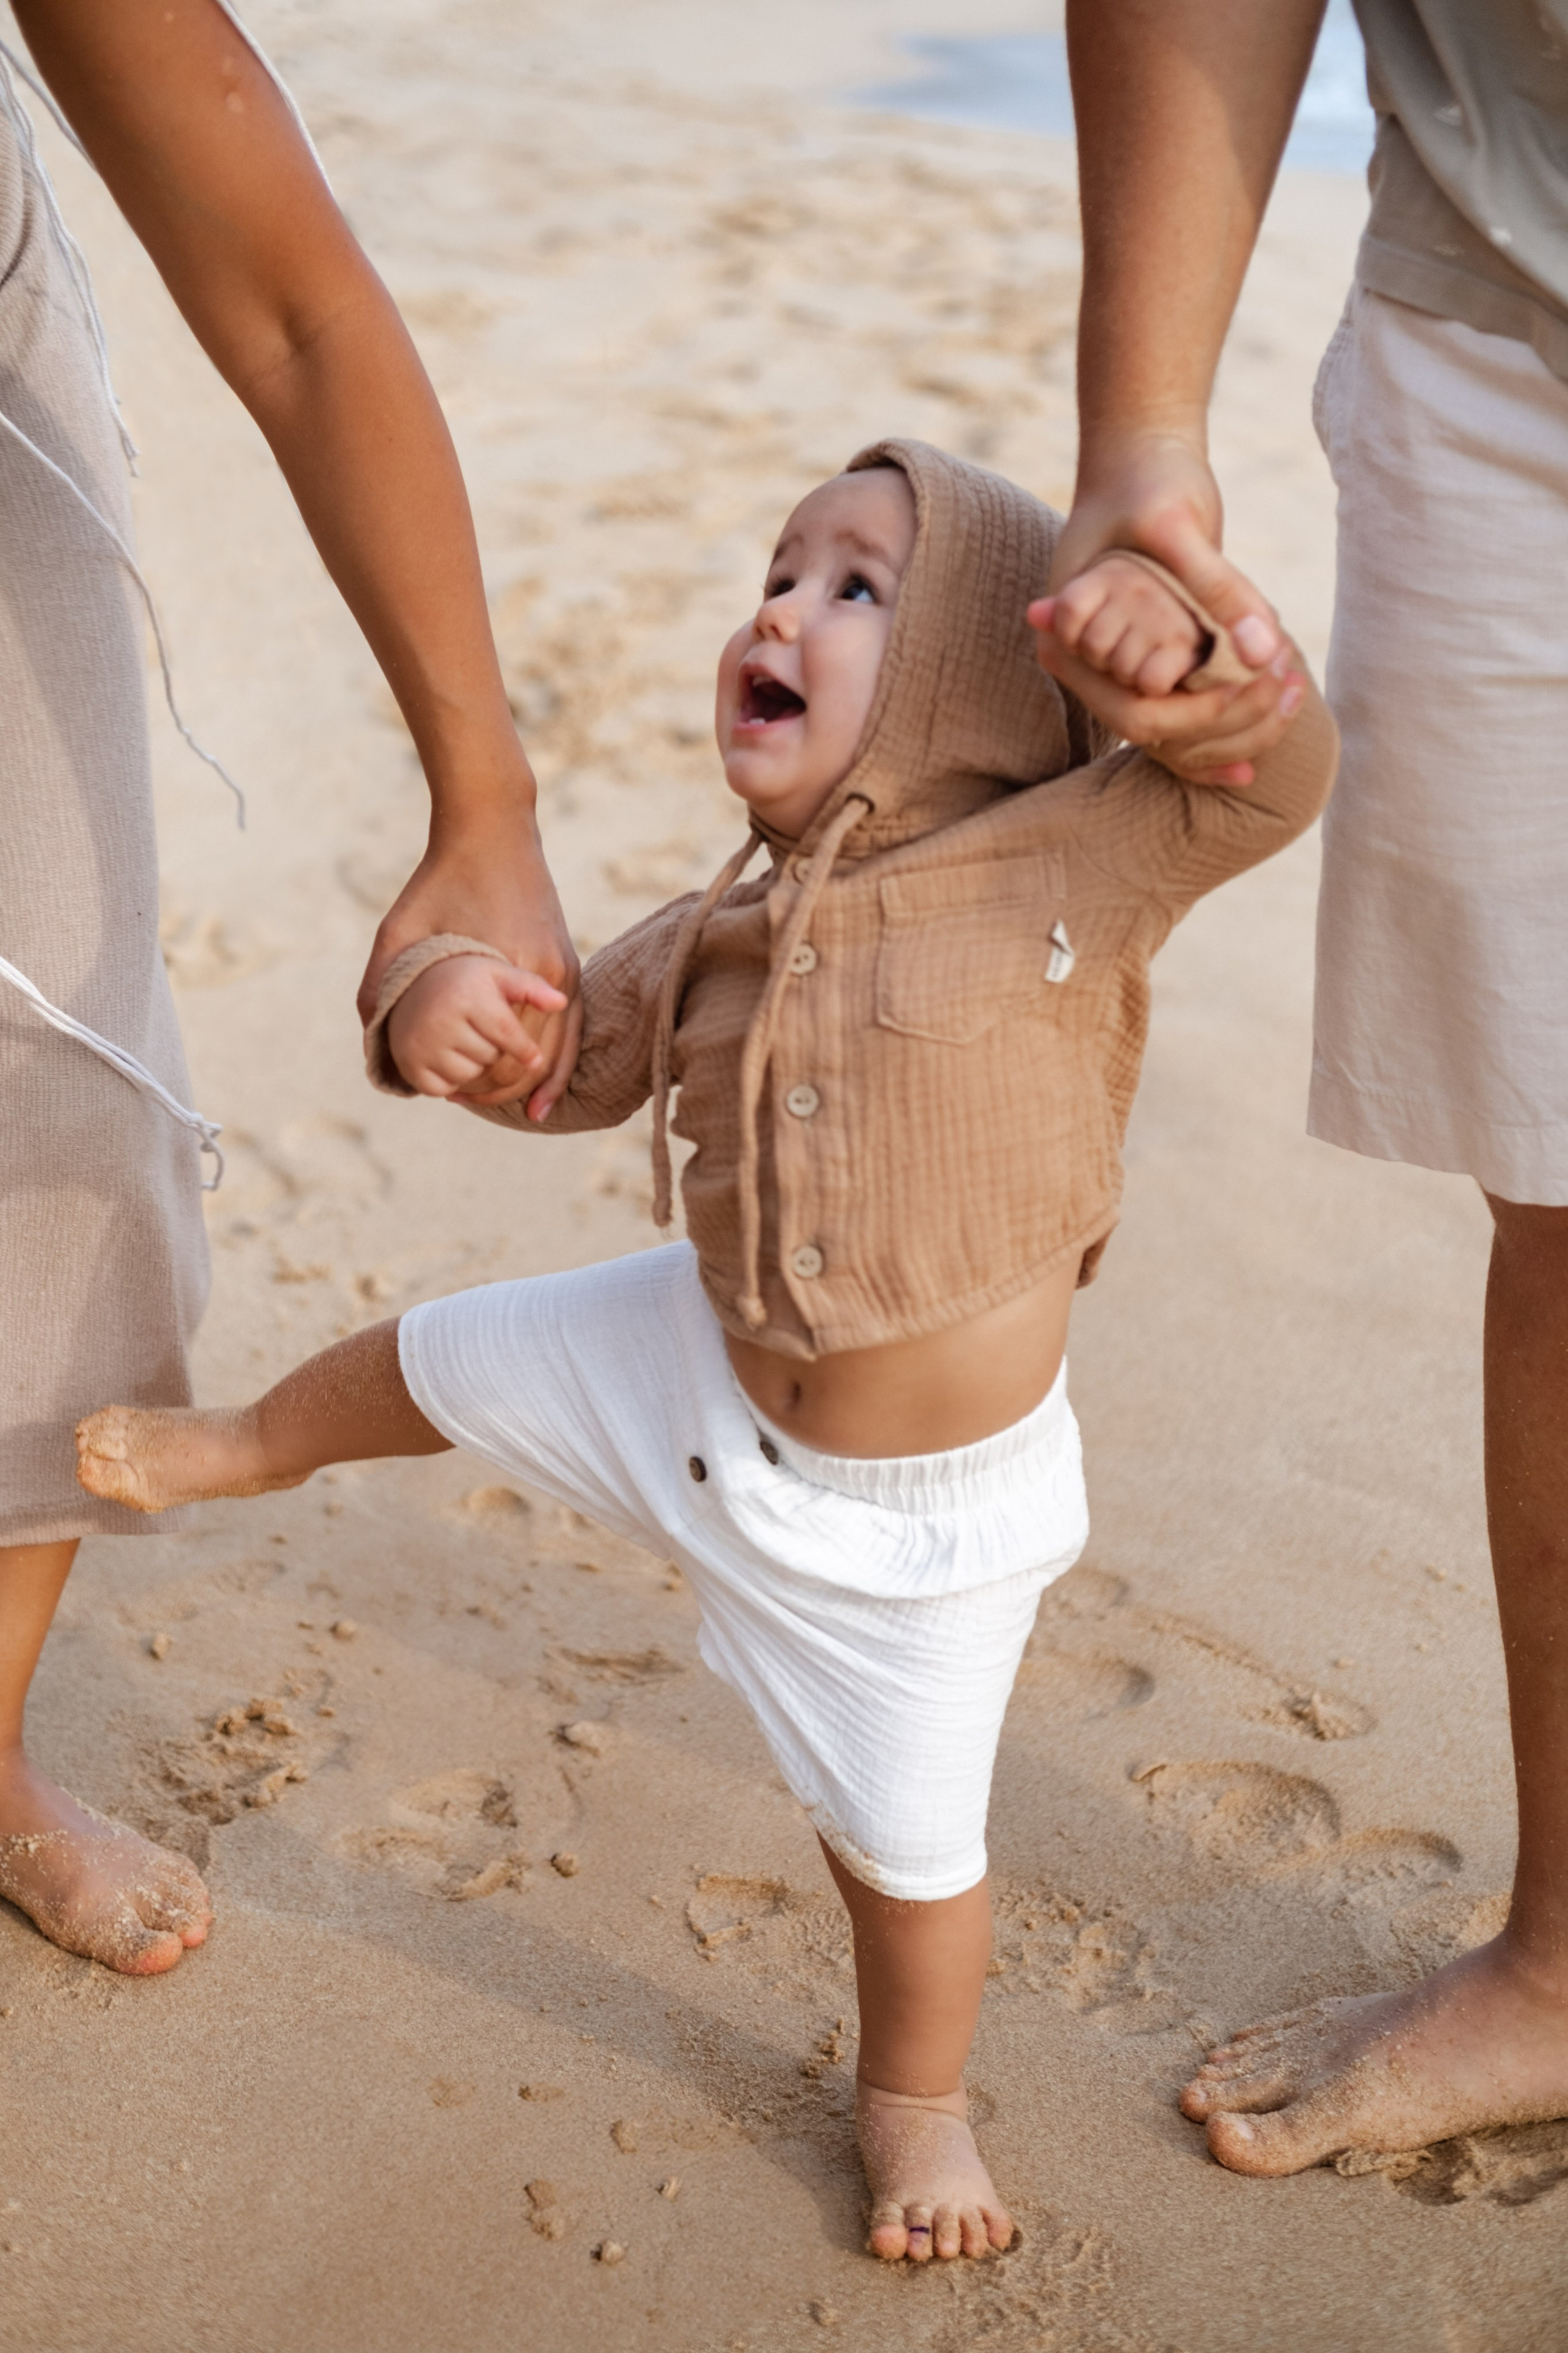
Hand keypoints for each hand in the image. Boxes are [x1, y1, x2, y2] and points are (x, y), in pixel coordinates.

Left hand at [358, 785, 582, 1117]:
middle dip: (500, 1088)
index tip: (447, 1094)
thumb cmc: (440, 879)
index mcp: (503, 971)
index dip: (474, 1082)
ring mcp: (563, 969)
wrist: (492, 830)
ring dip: (532, 1082)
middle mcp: (542, 975)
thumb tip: (371, 1039)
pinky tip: (545, 1094)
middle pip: (529, 1058)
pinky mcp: (568, 962)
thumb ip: (379, 984)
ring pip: (556, 1050)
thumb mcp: (397, 930)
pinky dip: (560, 1063)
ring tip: (510, 1109)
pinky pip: (572, 1027)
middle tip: (466, 1100)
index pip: (498, 1053)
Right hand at [385, 955, 567, 1101]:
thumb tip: (561, 1002)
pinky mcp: (411, 1065)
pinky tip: (446, 1056)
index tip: (535, 1059)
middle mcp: (442, 1020)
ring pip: (471, 1076)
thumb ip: (531, 987)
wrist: (410, 987)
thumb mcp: (498, 975)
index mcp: (469, 997)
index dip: (524, 1050)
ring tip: (464, 1041)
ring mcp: (423, 1044)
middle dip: (496, 1052)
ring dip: (476, 1067)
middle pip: (491, 1058)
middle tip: (483, 1033)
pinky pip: (446, 1088)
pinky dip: (452, 1080)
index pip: (507, 1033)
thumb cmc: (467, 981)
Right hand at [1032, 432, 1299, 784]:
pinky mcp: (1146, 650)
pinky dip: (1225, 716)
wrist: (1139, 455)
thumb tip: (1265, 653)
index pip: (1137, 712)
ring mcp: (1113, 658)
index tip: (1265, 678)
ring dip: (1234, 725)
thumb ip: (1220, 588)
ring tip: (1293, 689)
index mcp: (1070, 636)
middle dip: (1226, 722)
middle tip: (1290, 686)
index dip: (1201, 714)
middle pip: (1155, 731)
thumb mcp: (1181, 527)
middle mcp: (1085, 660)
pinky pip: (1181, 705)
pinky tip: (1276, 708)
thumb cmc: (1147, 480)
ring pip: (1171, 732)